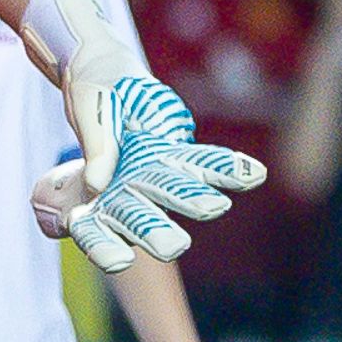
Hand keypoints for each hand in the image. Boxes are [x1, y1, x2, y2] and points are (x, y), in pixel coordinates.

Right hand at [56, 65, 268, 271]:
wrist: (112, 80)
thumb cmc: (89, 101)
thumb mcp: (87, 113)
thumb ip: (96, 145)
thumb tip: (99, 183)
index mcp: (91, 197)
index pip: (92, 231)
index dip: (103, 247)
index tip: (118, 261)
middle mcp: (126, 192)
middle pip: (139, 217)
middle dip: (156, 231)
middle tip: (175, 246)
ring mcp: (155, 175)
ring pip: (173, 191)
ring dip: (193, 199)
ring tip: (216, 205)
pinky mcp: (178, 155)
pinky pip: (204, 162)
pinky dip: (228, 169)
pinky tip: (254, 174)